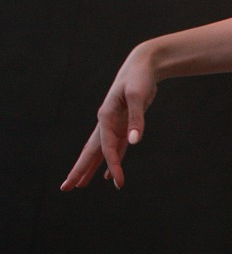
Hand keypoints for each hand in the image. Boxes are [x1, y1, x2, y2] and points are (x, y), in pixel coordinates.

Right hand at [61, 44, 157, 189]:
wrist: (143, 65)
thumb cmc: (139, 77)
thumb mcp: (138, 96)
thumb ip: (136, 118)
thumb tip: (133, 141)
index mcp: (106, 117)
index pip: (107, 147)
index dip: (113, 165)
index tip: (118, 182)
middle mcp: (106, 122)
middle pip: (91, 151)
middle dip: (79, 170)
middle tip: (66, 188)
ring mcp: (115, 124)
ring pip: (101, 151)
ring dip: (93, 168)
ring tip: (81, 184)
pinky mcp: (125, 123)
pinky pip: (117, 147)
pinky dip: (113, 160)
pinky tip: (109, 174)